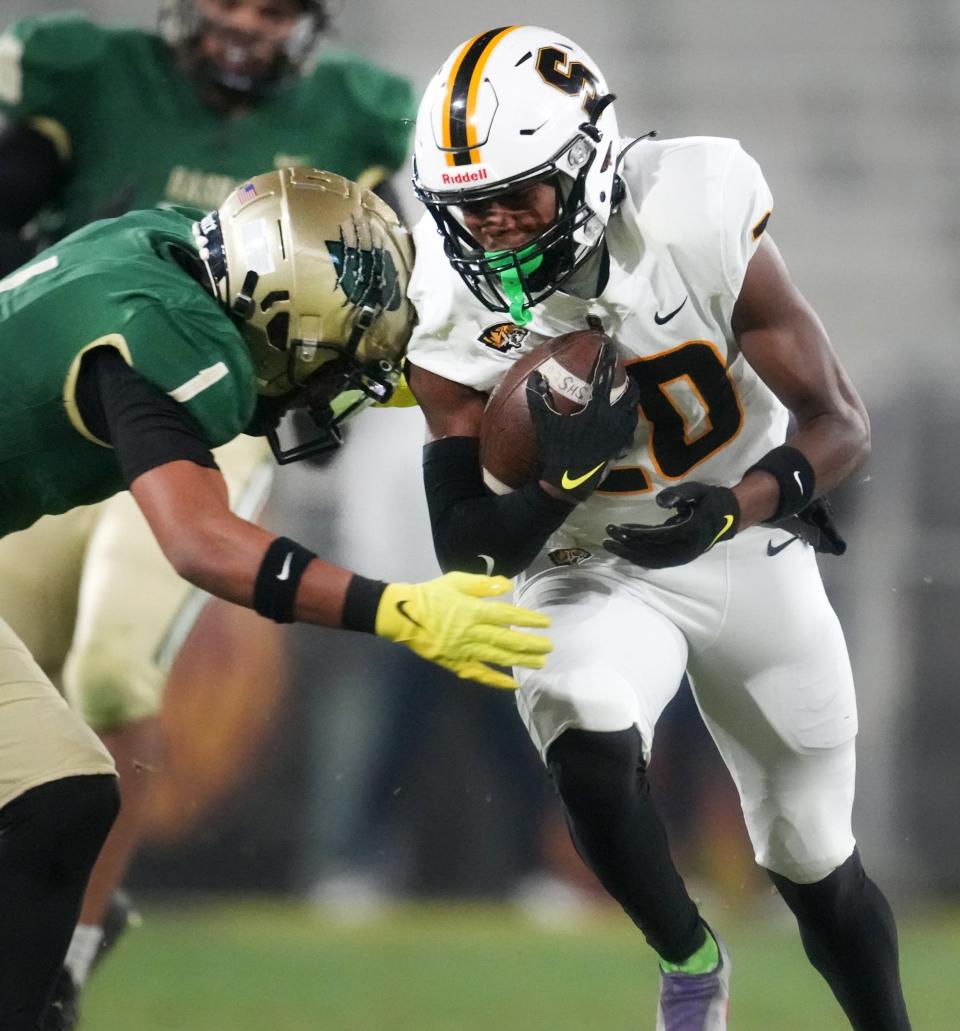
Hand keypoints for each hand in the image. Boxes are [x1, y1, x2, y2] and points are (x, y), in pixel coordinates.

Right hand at [375, 572, 551, 688]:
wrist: (402, 615)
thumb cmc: (431, 595)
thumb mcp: (456, 581)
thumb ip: (481, 584)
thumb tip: (506, 585)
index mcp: (472, 610)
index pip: (506, 615)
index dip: (527, 620)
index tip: (545, 623)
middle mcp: (471, 632)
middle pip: (506, 639)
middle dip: (530, 644)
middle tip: (548, 647)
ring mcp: (463, 651)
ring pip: (497, 658)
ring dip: (520, 661)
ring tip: (539, 663)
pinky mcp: (455, 663)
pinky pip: (479, 674)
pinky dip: (496, 680)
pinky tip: (512, 683)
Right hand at [527, 343, 638, 501]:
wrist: (569, 480)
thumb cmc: (557, 450)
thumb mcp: (545, 424)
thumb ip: (540, 399)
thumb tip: (535, 376)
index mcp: (597, 409)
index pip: (605, 378)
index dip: (607, 361)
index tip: (608, 348)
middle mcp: (613, 418)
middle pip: (628, 392)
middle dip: (627, 379)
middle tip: (622, 371)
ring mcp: (619, 433)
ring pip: (633, 409)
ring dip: (630, 398)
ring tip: (626, 391)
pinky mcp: (620, 446)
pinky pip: (630, 428)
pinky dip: (628, 419)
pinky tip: (624, 418)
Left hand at [603, 482, 739, 568]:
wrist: (730, 517)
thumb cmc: (711, 501)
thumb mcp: (699, 491)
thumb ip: (680, 494)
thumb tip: (659, 502)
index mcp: (688, 532)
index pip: (655, 536)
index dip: (634, 534)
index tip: (617, 528)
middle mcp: (684, 549)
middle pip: (649, 550)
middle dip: (625, 544)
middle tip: (607, 535)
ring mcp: (682, 556)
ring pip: (650, 560)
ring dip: (629, 554)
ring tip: (611, 544)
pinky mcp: (679, 558)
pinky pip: (656, 562)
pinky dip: (639, 559)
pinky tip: (625, 551)